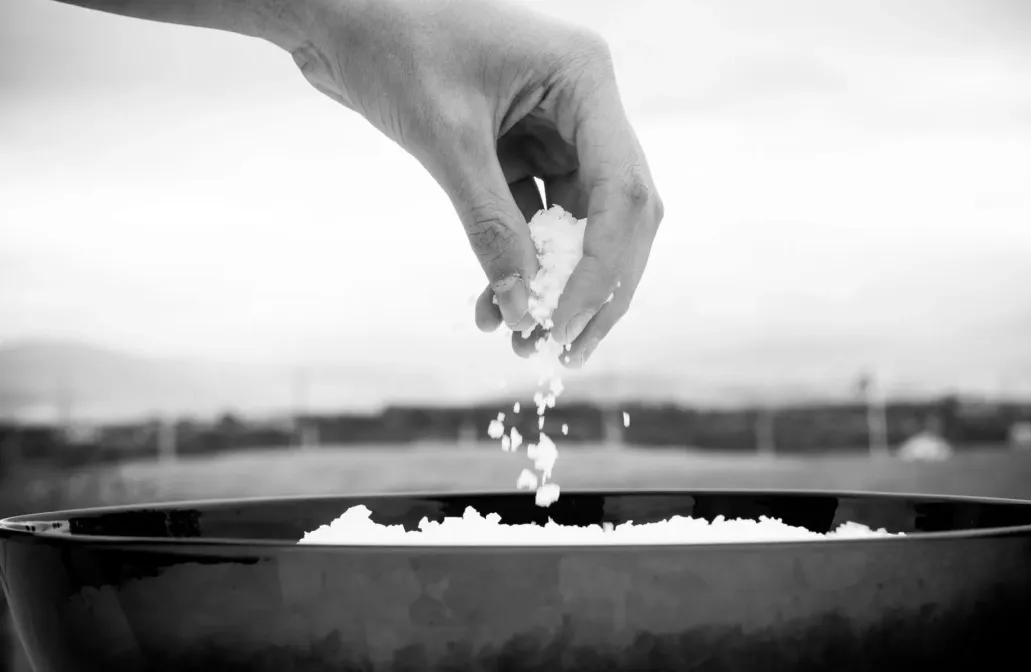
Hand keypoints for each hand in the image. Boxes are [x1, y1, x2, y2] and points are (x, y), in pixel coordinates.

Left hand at [287, 0, 663, 366]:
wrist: (341, 18)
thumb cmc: (393, 46)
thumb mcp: (446, 139)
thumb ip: (490, 224)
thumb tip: (523, 308)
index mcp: (584, 81)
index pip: (623, 191)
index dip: (603, 268)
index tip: (567, 324)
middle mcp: (581, 106)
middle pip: (616, 215)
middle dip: (592, 286)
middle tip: (566, 349)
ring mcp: (555, 129)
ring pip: (576, 226)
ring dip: (552, 285)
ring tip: (522, 341)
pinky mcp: (521, 150)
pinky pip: (534, 220)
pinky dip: (519, 264)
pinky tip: (494, 306)